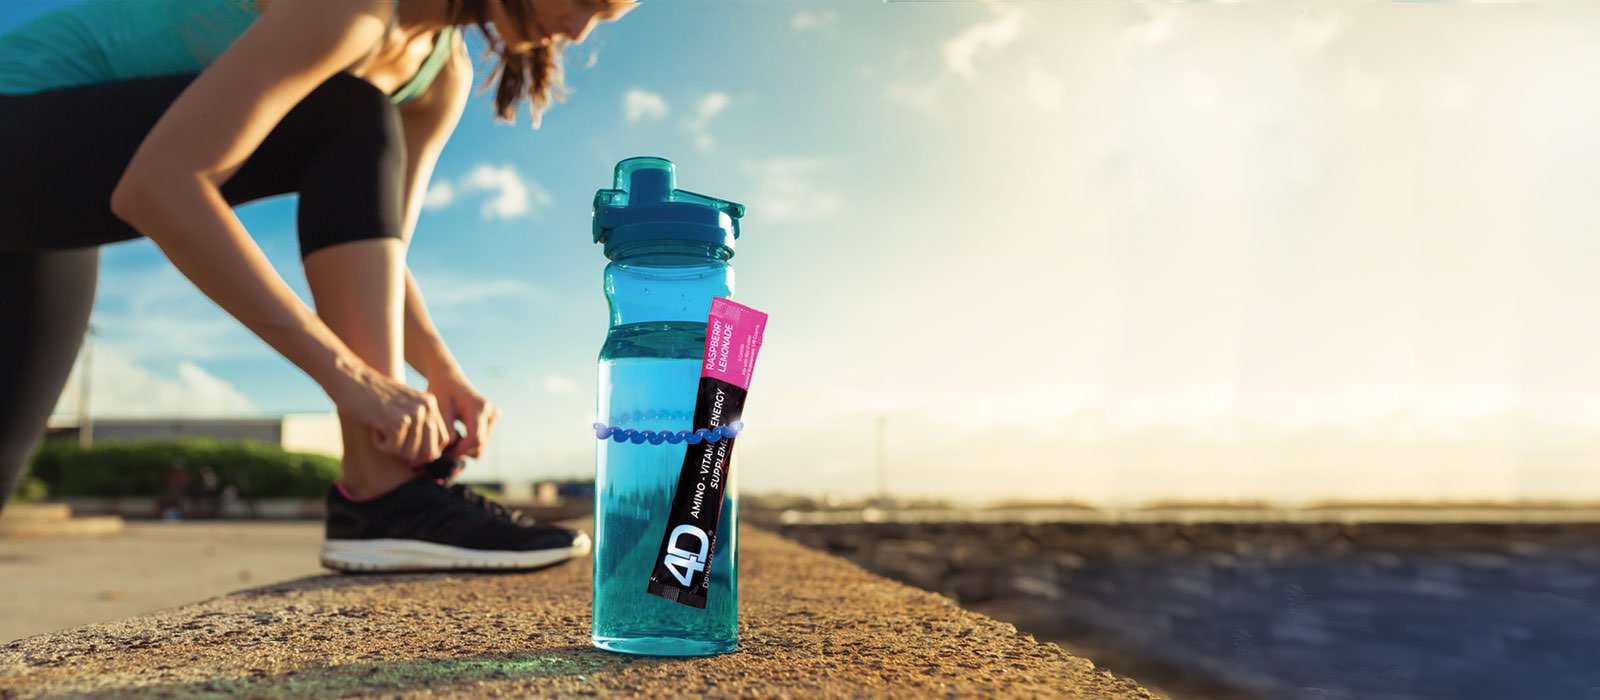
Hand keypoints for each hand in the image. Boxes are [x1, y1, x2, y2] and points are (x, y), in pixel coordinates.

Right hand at [329, 358, 450, 464]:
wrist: (349, 377)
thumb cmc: (371, 396)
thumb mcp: (402, 406)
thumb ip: (418, 424)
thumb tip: (429, 457)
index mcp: (430, 403)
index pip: (442, 440)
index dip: (426, 454)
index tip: (408, 454)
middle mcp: (426, 408)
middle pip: (428, 451)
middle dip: (407, 454)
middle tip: (389, 441)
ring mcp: (414, 414)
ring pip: (410, 453)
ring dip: (391, 449)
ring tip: (380, 429)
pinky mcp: (398, 422)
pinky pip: (392, 449)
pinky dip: (380, 444)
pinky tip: (374, 427)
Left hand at [429, 371, 498, 458]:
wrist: (448, 379)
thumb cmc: (441, 393)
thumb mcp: (439, 410)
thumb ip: (446, 431)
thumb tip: (453, 450)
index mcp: (479, 407)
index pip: (475, 439)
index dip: (460, 451)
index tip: (445, 453)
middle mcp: (491, 411)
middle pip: (480, 444)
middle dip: (462, 450)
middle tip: (445, 447)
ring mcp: (494, 415)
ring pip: (482, 445)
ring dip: (466, 447)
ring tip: (450, 436)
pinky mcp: (493, 418)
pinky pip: (483, 440)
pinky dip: (470, 442)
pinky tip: (459, 433)